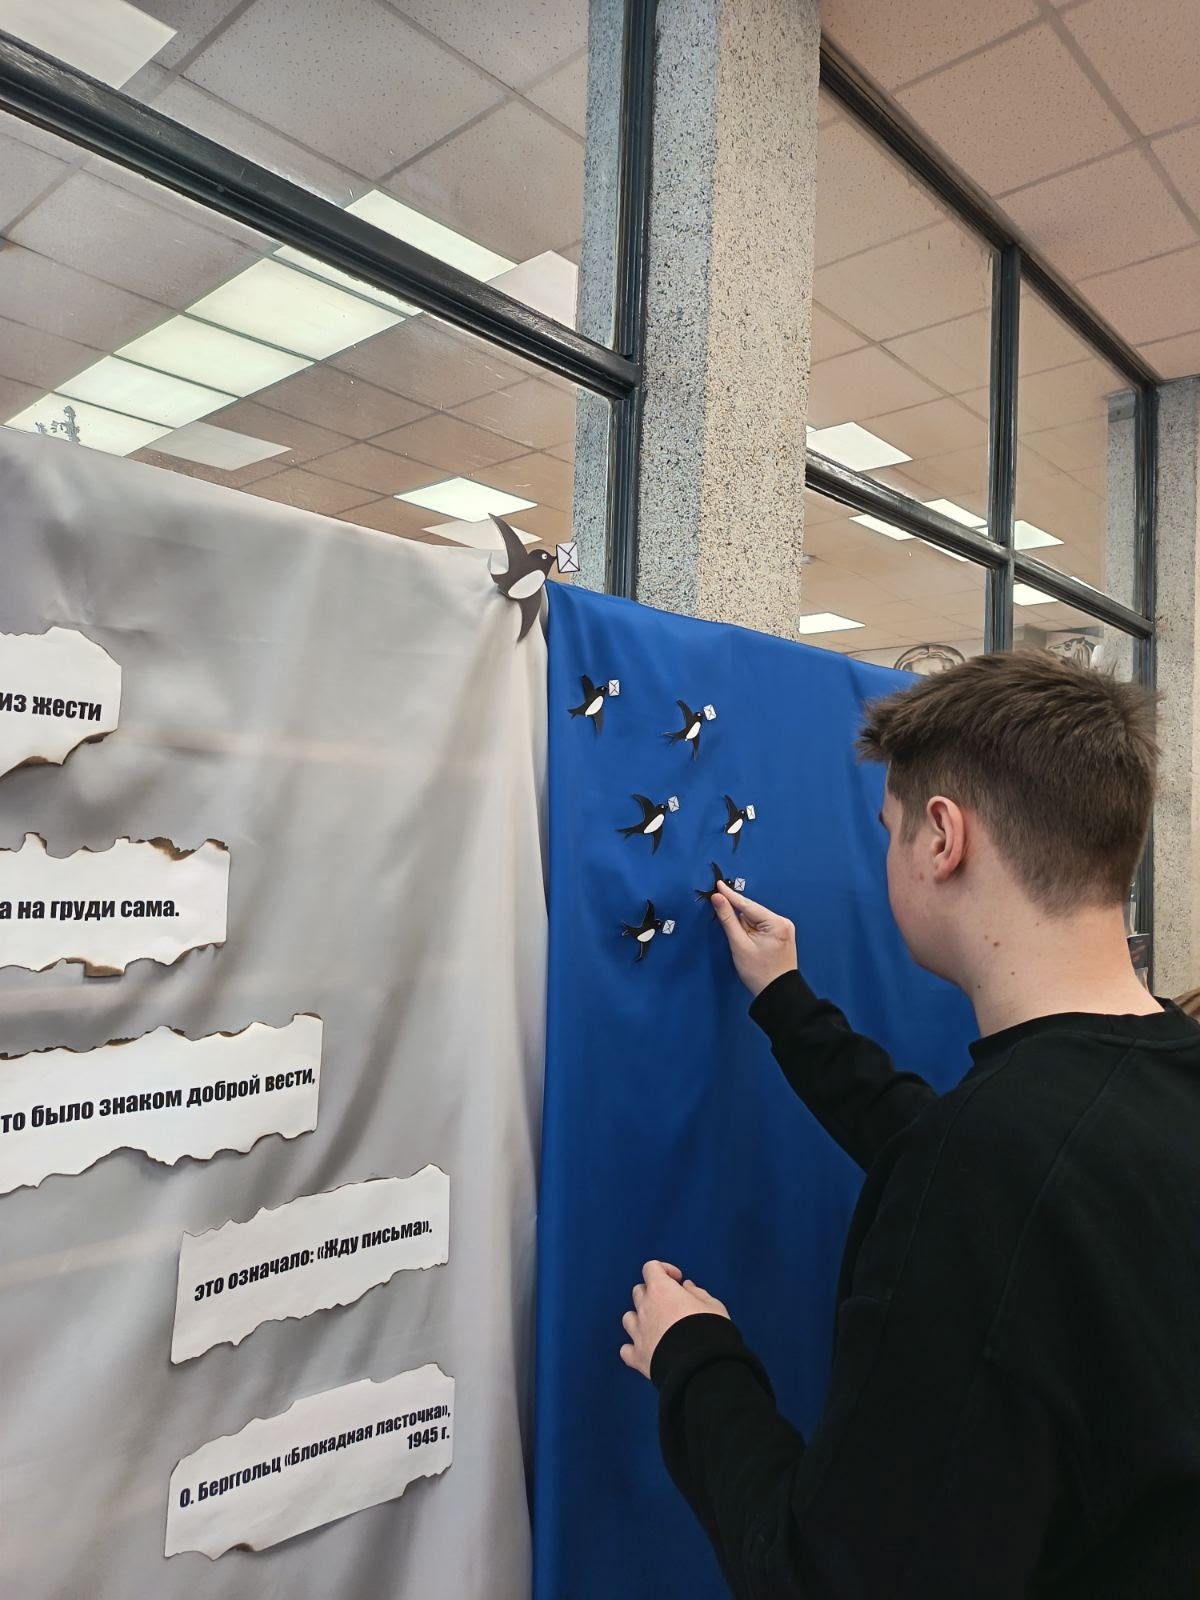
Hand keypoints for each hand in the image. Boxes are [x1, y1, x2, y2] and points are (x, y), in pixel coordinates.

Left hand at [620, 1260, 729, 1378]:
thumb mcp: (713, 1305)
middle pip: (639, 1291)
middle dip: (653, 1293)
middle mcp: (645, 1308)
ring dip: (640, 1319)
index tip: (678, 1281)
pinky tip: (646, 1350)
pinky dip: (634, 1348)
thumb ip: (697, 1293)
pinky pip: (626, 1350)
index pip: (651, 1268)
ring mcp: (638, 1333)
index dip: (664, 1270)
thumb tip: (687, 1286)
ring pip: (628, 1318)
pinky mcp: (637, 1357)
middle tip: (670, 1304)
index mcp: (661, 1290)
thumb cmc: (710, 1330)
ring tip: (657, 1327)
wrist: (701, 1366)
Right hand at [711, 885, 797, 997]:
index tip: (718, 885)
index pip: (748, 905)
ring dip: (743, 925)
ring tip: (742, 943)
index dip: (730, 896)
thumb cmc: (760, 973)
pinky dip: (750, 931)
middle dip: (737, 915)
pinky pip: (760, 927)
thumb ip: (728, 919)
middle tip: (725, 919)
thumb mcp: (740, 944)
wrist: (777, 993)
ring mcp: (783, 929)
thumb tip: (718, 899)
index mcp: (776, 922)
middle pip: (752, 912)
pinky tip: (746, 940)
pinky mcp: (780, 936)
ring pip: (755, 920)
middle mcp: (783, 923)